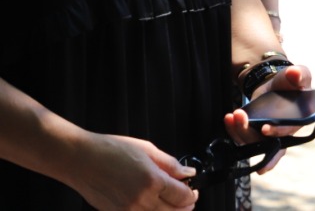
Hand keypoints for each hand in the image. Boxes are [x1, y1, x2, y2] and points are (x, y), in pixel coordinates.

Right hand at [67, 133, 197, 210]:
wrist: (80, 159)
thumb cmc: (110, 150)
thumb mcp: (147, 150)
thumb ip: (171, 164)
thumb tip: (188, 173)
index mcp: (152, 181)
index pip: (183, 196)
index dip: (192, 194)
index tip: (194, 189)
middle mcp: (141, 200)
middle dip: (185, 206)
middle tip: (188, 197)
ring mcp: (128, 210)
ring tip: (173, 203)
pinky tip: (154, 206)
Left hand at [224, 63, 312, 172]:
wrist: (276, 84)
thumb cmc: (292, 82)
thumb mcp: (300, 74)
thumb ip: (300, 75)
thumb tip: (295, 73)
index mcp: (299, 120)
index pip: (289, 131)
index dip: (278, 132)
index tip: (265, 128)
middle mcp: (284, 132)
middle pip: (268, 144)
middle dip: (251, 135)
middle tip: (240, 118)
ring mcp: (268, 135)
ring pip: (253, 143)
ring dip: (240, 131)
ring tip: (232, 115)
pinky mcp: (255, 132)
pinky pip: (244, 137)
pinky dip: (234, 130)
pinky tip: (229, 118)